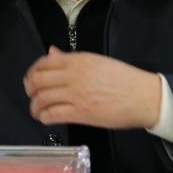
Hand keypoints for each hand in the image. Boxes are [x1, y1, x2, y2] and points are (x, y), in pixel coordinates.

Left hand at [24, 46, 160, 129]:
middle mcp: (74, 75)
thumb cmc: (123, 79)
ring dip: (34, 106)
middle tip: (32, 95)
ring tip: (37, 111)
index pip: (44, 62)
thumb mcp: (96, 61)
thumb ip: (71, 59)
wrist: (143, 96)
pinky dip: (44, 118)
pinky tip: (46, 119)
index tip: (33, 79)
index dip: (33, 72)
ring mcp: (76, 94)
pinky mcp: (80, 113)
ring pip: (41, 99)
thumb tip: (52, 53)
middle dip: (30, 89)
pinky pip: (52, 115)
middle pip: (38, 80)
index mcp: (79, 60)